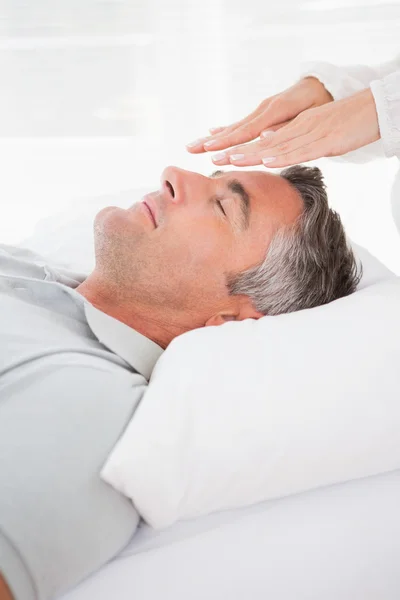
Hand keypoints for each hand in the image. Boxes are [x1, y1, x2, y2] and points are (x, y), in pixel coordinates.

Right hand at [185, 76, 332, 153]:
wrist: (322, 85)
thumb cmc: (320, 102)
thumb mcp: (310, 114)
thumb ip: (287, 126)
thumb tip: (264, 137)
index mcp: (274, 111)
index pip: (246, 131)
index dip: (227, 141)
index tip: (210, 149)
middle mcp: (263, 110)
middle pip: (233, 129)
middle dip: (211, 141)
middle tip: (190, 149)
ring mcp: (260, 111)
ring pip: (233, 127)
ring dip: (212, 138)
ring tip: (193, 146)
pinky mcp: (261, 114)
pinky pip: (240, 125)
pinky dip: (224, 130)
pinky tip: (212, 134)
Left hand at [207, 88, 379, 168]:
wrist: (372, 110)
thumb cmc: (344, 124)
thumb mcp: (312, 134)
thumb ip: (290, 141)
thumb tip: (268, 150)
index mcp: (292, 127)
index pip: (259, 139)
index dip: (236, 146)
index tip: (213, 152)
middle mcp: (296, 127)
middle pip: (261, 141)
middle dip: (234, 149)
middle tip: (209, 156)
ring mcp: (309, 133)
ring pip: (275, 145)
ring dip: (251, 153)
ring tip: (229, 159)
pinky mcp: (325, 140)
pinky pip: (300, 150)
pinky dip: (282, 155)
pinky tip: (267, 160)